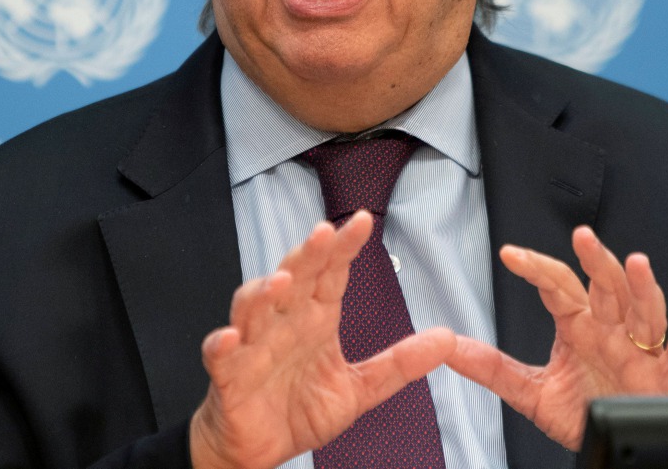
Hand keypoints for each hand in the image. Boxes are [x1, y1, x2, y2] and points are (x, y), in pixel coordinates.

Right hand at [189, 211, 455, 468]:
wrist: (257, 449)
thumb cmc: (299, 409)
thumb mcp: (359, 389)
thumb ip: (399, 364)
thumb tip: (446, 339)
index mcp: (315, 319)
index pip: (330, 273)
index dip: (344, 247)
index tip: (363, 221)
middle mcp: (284, 324)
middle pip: (293, 278)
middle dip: (307, 255)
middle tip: (324, 233)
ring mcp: (254, 346)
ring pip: (254, 307)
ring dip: (263, 293)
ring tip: (280, 283)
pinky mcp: (229, 375)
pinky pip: (221, 354)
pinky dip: (222, 344)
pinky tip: (231, 337)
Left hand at [445, 226, 667, 450]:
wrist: (605, 442)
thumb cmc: (578, 409)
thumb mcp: (529, 390)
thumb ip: (492, 368)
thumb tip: (449, 347)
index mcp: (579, 325)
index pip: (558, 285)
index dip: (536, 268)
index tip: (510, 254)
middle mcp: (610, 329)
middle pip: (606, 286)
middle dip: (596, 261)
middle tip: (583, 237)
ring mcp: (638, 351)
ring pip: (644, 312)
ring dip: (642, 288)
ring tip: (636, 262)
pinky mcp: (662, 380)